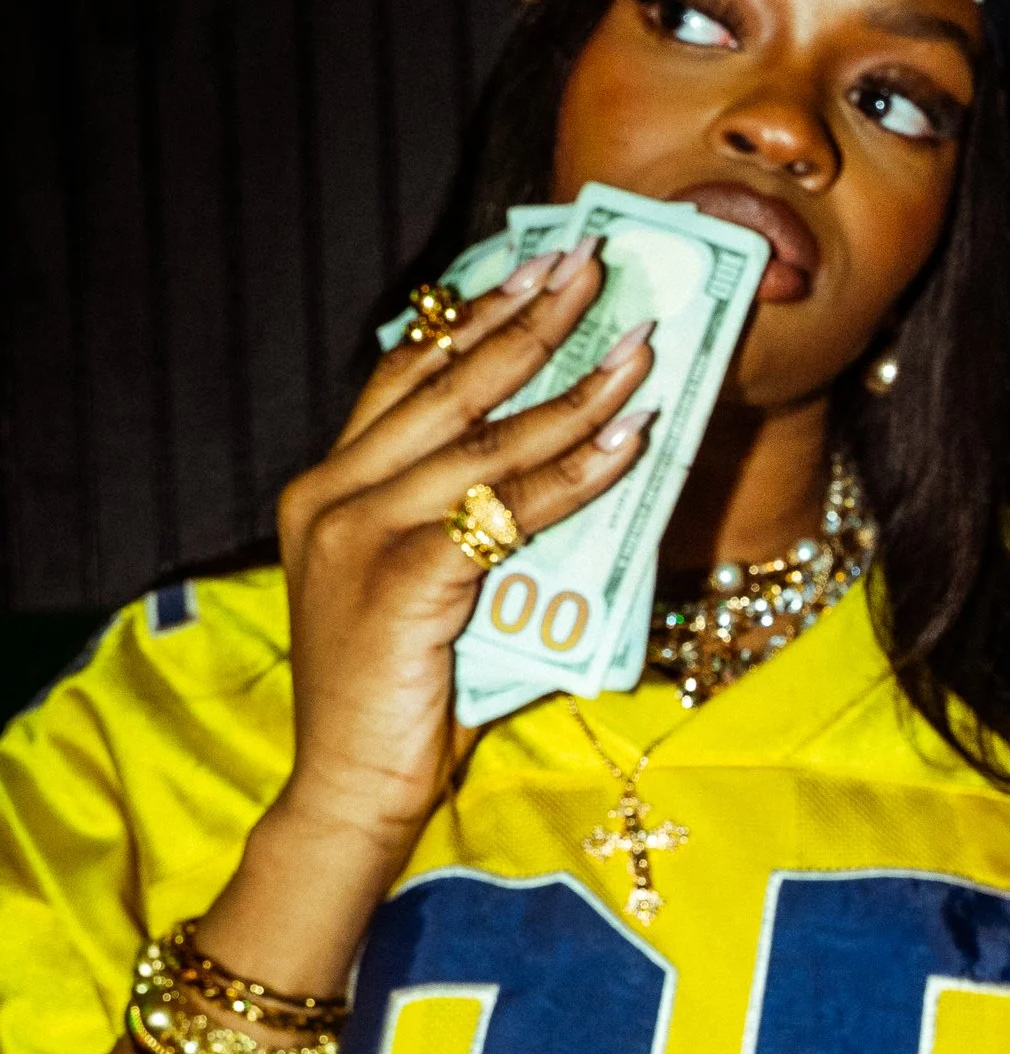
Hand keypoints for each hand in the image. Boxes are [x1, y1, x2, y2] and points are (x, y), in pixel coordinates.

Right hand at [270, 240, 656, 859]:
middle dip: (527, 318)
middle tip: (592, 263)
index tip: (536, 268)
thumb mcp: (429, 588)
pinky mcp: (400, 582)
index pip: (405, 375)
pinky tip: (628, 445)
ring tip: (638, 349)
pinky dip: (573, 476)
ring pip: (483, 441)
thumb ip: (471, 525)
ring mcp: (358, 536)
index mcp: (327, 487)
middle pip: (444, 382)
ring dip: (572, 390)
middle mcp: (331, 496)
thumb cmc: (402, 697)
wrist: (351, 790)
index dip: (475, 316)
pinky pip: (504, 513)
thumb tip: (577, 464)